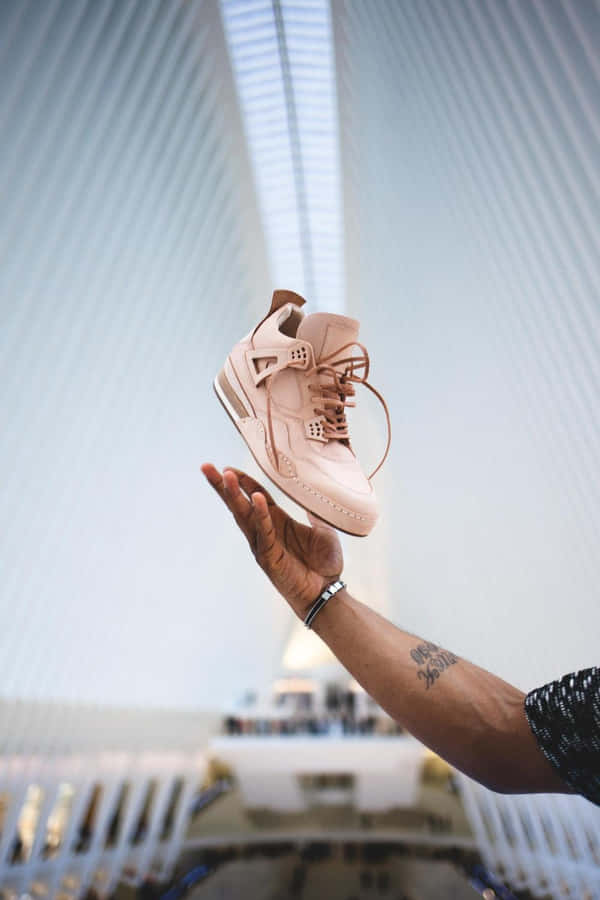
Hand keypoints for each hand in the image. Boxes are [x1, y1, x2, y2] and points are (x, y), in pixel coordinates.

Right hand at [201, 464, 343, 617]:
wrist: (327, 592)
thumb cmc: (324, 564)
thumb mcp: (324, 531)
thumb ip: (317, 513)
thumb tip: (317, 494)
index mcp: (277, 521)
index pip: (255, 496)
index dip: (244, 481)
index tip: (228, 467)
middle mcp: (266, 530)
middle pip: (239, 504)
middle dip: (222, 486)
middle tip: (206, 467)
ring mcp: (264, 544)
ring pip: (245, 516)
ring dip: (235, 495)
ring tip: (225, 476)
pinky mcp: (269, 557)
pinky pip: (264, 532)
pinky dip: (260, 515)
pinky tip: (257, 499)